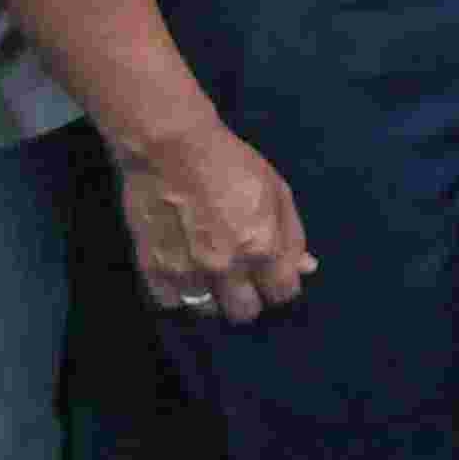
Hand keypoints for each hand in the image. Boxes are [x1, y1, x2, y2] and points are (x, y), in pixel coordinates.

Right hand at [118, 124, 316, 323]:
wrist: (169, 148)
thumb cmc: (231, 163)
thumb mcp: (277, 191)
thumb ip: (292, 235)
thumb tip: (305, 269)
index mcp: (262, 247)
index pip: (281, 294)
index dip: (281, 285)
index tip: (274, 276)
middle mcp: (226, 268)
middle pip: (244, 311)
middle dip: (250, 297)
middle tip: (244, 278)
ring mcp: (187, 272)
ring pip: (208, 311)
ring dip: (214, 297)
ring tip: (212, 275)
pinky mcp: (153, 269)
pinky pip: (170, 302)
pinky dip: (179, 293)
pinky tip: (184, 274)